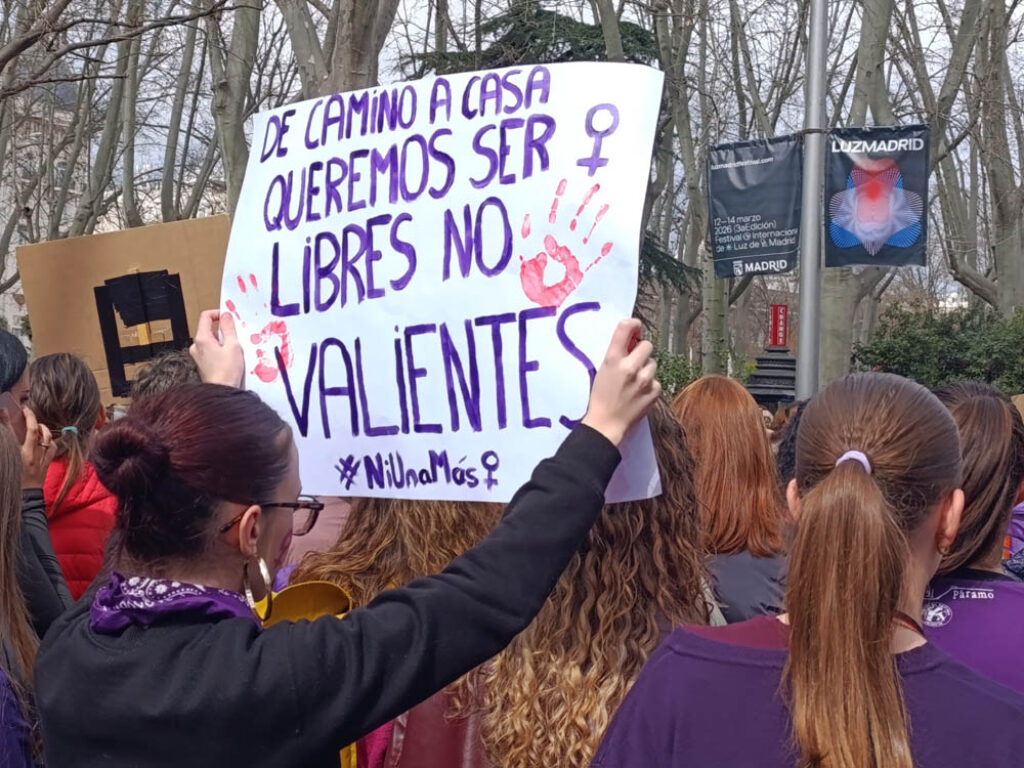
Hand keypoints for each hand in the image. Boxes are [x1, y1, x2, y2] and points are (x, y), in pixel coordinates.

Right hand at [1, 406, 55, 488]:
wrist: (24, 501)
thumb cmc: (11, 483)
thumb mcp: (6, 463)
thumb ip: (6, 448)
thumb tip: (4, 437)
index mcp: (20, 456)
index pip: (22, 433)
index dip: (17, 419)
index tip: (13, 410)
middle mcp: (32, 456)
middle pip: (36, 432)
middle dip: (31, 418)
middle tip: (26, 410)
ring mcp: (41, 460)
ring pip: (47, 439)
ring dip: (43, 429)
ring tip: (36, 424)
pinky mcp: (45, 465)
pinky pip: (51, 449)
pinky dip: (49, 441)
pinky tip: (45, 438)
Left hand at [190, 310, 243, 387]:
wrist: (222, 391)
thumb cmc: (226, 372)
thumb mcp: (233, 346)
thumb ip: (228, 328)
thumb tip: (226, 316)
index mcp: (201, 339)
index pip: (206, 316)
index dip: (218, 314)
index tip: (228, 318)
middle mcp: (196, 346)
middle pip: (208, 329)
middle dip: (222, 330)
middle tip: (235, 336)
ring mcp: (197, 355)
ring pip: (210, 340)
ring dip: (222, 341)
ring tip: (233, 350)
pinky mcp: (202, 363)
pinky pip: (210, 350)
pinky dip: (219, 350)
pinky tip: (229, 358)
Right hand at [582, 319, 659, 446]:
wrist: (606, 423)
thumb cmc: (601, 396)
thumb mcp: (603, 370)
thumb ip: (617, 354)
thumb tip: (633, 340)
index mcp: (612, 359)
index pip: (625, 328)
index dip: (633, 324)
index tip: (635, 327)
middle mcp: (630, 366)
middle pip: (647, 345)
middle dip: (641, 351)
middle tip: (634, 361)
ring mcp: (644, 380)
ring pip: (653, 364)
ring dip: (646, 369)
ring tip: (635, 382)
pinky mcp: (654, 392)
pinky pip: (656, 380)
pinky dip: (650, 385)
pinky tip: (639, 393)